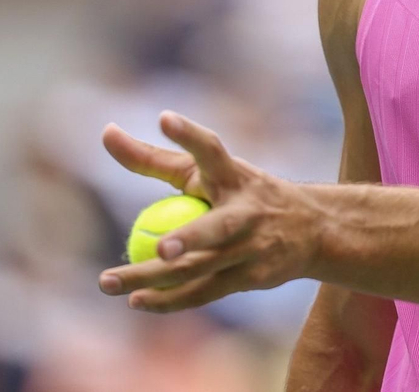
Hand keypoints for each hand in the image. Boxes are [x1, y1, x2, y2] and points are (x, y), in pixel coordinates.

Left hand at [97, 111, 325, 312]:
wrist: (311, 230)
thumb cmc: (241, 193)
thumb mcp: (207, 172)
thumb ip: (154, 158)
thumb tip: (106, 133)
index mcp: (235, 175)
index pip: (212, 150)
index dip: (189, 135)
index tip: (164, 118)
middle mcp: (247, 211)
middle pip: (216, 228)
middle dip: (191, 239)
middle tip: (162, 248)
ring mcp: (253, 248)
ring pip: (200, 268)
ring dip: (154, 278)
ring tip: (108, 282)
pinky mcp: (252, 278)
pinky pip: (203, 292)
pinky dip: (168, 299)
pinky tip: (137, 301)